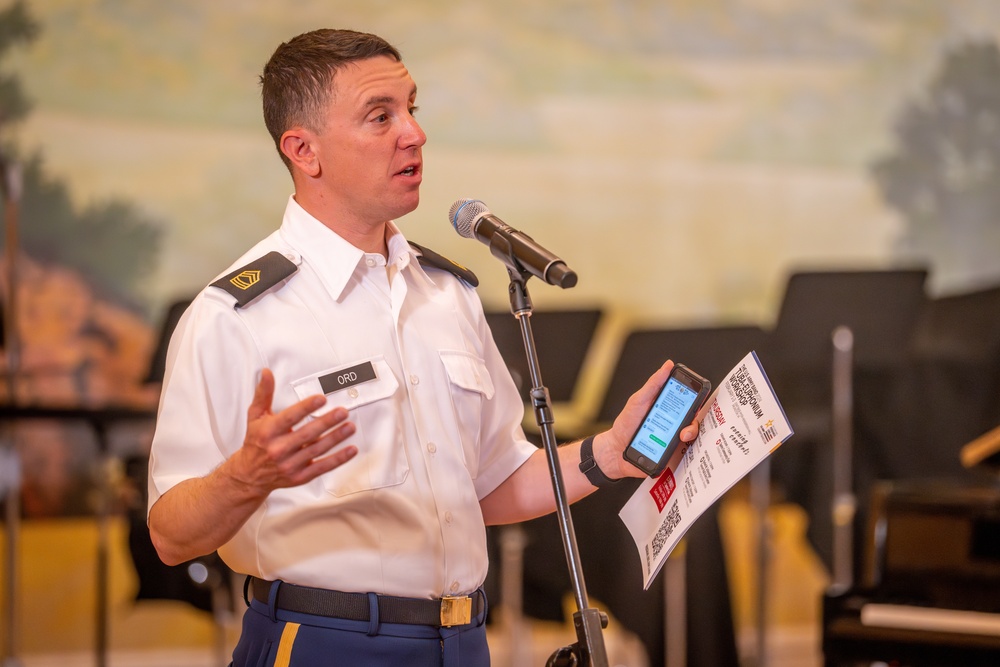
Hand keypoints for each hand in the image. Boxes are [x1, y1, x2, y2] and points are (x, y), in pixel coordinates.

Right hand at [224, 368, 357, 496]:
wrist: (249, 475)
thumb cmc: (256, 441)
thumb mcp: (255, 416)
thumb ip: (263, 394)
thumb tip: (266, 373)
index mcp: (268, 432)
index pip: (289, 418)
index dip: (306, 407)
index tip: (321, 399)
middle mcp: (279, 449)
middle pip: (307, 434)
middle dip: (326, 422)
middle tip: (342, 412)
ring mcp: (290, 465)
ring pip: (317, 450)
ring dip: (336, 438)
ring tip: (350, 426)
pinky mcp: (300, 477)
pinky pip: (322, 468)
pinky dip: (338, 459)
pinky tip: (351, 449)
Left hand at [593, 360, 700, 479]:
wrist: (615, 450)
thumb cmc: (626, 424)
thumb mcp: (639, 400)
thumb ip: (653, 384)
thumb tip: (667, 365)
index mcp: (667, 409)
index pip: (688, 402)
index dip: (696, 399)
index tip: (697, 397)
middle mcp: (673, 424)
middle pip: (694, 419)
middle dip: (694, 420)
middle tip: (686, 422)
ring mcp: (673, 440)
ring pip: (692, 437)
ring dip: (689, 434)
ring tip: (680, 436)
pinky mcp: (670, 456)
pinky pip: (684, 454)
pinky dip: (684, 451)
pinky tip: (677, 447)